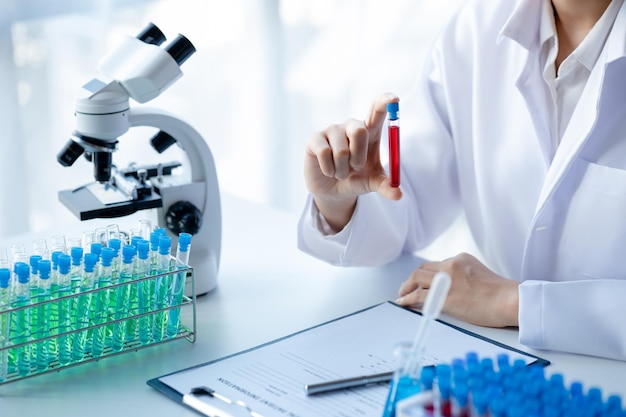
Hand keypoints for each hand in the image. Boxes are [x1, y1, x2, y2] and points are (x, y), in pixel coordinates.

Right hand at [304, 93, 402, 230]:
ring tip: (341, 173)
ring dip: (343, 170)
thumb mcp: (372, 183)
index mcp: (370, 131)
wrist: (333, 191)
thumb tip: (398, 194)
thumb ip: (386, 186)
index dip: (385, 102)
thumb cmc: (356, 179)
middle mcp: (351, 126)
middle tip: (355, 168)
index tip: (394, 99)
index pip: (378, 110)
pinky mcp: (315, 138)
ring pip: (342, 150)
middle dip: (359, 156)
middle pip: (359, 129)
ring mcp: (332, 130)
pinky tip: (328, 171)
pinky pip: (325, 153)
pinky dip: (329, 169)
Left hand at [396, 253, 519, 327]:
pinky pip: (418, 295)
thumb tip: (453, 289)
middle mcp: (451, 265)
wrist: (510, 300)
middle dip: (412, 279)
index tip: (421, 281)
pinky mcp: (444, 297)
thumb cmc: (502, 295)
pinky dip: (408, 298)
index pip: (436, 265)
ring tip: (402, 295)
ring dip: (406, 287)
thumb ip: (464, 277)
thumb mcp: (481, 276)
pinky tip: (404, 302)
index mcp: (461, 259)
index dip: (426, 274)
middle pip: (423, 270)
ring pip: (417, 279)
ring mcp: (446, 280)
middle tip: (406, 288)